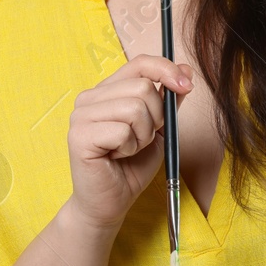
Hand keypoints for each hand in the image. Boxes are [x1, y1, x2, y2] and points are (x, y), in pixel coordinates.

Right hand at [65, 53, 192, 231]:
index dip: (166, 70)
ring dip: (142, 136)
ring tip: (128, 149)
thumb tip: (186, 70)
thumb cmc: (132, 165)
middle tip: (141, 139)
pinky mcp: (79, 136)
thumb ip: (169, 99)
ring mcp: (80, 115)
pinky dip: (129, 147)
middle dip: (155, 118)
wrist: (110, 202)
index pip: (140, 63)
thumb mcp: (159, 128)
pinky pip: (122, 131)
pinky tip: (117, 157)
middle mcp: (89, 98)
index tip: (186, 86)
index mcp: (107, 90)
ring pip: (134, 108)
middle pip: (143, 87)